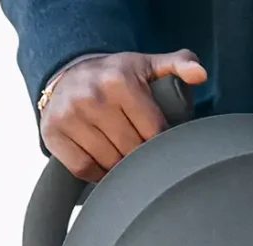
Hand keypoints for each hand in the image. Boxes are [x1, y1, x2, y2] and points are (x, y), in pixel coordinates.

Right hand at [40, 50, 205, 181]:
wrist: (68, 73)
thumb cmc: (116, 76)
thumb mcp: (148, 66)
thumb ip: (178, 65)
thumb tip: (199, 74)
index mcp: (119, 81)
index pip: (154, 133)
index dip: (159, 140)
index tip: (155, 135)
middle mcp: (92, 97)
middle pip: (133, 150)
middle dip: (139, 152)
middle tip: (136, 141)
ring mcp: (69, 116)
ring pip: (110, 163)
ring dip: (119, 164)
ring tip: (119, 147)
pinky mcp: (52, 133)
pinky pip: (84, 170)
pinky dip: (96, 172)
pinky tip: (101, 158)